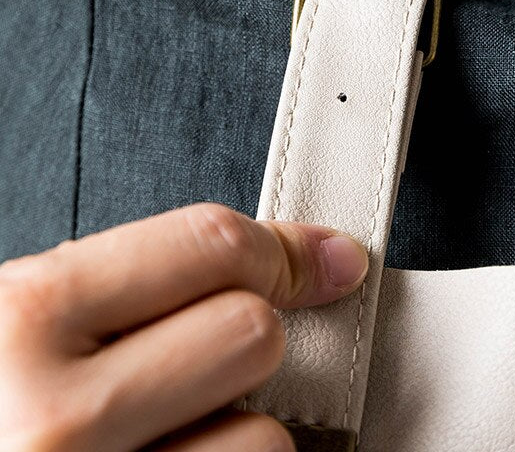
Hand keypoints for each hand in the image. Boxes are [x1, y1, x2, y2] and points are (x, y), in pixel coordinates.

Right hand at [0, 203, 368, 450]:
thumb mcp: (27, 322)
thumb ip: (136, 282)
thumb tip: (300, 260)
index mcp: (25, 317)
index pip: (208, 244)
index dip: (283, 248)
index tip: (323, 260)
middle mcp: (56, 418)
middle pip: (251, 335)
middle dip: (248, 341)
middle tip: (204, 363)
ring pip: (263, 438)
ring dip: (235, 435)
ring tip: (166, 441)